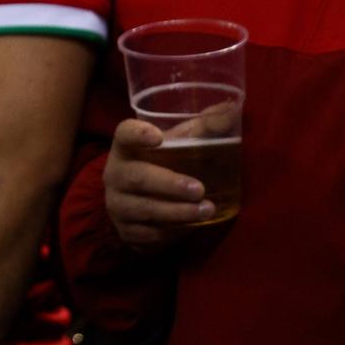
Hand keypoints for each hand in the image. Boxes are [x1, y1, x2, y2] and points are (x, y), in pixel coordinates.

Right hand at [102, 119, 216, 250]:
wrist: (137, 204)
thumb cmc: (162, 166)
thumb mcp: (178, 146)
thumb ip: (202, 130)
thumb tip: (230, 109)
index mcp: (126, 148)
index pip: (123, 134)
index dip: (136, 134)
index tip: (157, 136)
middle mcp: (115, 175)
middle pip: (136, 177)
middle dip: (169, 184)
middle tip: (199, 189)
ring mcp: (117, 204)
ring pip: (144, 209)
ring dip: (177, 212)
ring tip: (207, 210)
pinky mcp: (125, 231)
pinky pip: (147, 234)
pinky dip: (170, 233)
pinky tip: (190, 228)